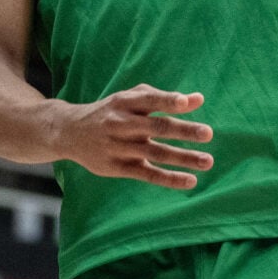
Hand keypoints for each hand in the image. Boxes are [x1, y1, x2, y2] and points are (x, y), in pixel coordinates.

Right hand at [54, 86, 214, 187]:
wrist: (69, 132)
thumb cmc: (111, 112)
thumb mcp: (128, 99)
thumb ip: (162, 97)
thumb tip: (197, 100)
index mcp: (125, 102)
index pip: (149, 100)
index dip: (169, 101)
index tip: (189, 102)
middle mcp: (121, 124)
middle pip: (156, 127)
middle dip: (183, 131)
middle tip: (208, 133)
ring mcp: (119, 147)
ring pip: (155, 153)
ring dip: (183, 158)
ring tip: (207, 161)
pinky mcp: (117, 167)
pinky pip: (147, 174)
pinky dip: (169, 178)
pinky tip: (190, 180)